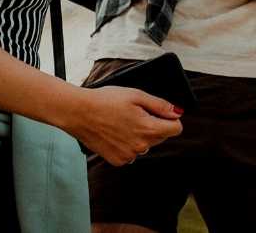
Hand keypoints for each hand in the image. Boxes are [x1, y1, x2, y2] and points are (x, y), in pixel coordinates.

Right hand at [64, 84, 182, 165]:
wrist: (79, 113)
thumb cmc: (105, 101)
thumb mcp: (136, 95)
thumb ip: (160, 105)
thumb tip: (176, 112)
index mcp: (148, 129)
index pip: (176, 129)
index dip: (170, 118)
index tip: (160, 112)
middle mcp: (141, 146)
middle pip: (161, 136)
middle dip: (153, 125)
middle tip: (135, 113)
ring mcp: (129, 155)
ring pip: (145, 145)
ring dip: (140, 135)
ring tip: (122, 122)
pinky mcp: (117, 160)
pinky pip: (131, 153)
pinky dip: (127, 144)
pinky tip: (116, 133)